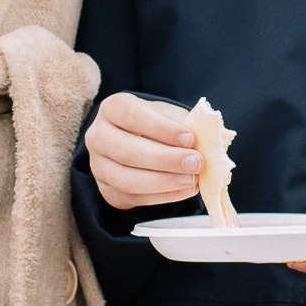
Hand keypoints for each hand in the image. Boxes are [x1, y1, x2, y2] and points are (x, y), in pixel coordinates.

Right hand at [86, 91, 203, 212]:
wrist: (140, 144)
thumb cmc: (157, 126)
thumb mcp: (169, 116)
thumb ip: (185, 125)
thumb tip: (207, 142)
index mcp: (113, 108)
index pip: (131, 115)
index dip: (160, 128)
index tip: (189, 138)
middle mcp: (98, 136)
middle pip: (126, 151)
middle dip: (164, 159)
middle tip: (195, 163)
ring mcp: (99, 166)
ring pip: (125, 179)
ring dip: (163, 182)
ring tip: (192, 180)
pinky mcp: (107, 191)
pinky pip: (133, 197)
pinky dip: (162, 196)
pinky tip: (184, 191)